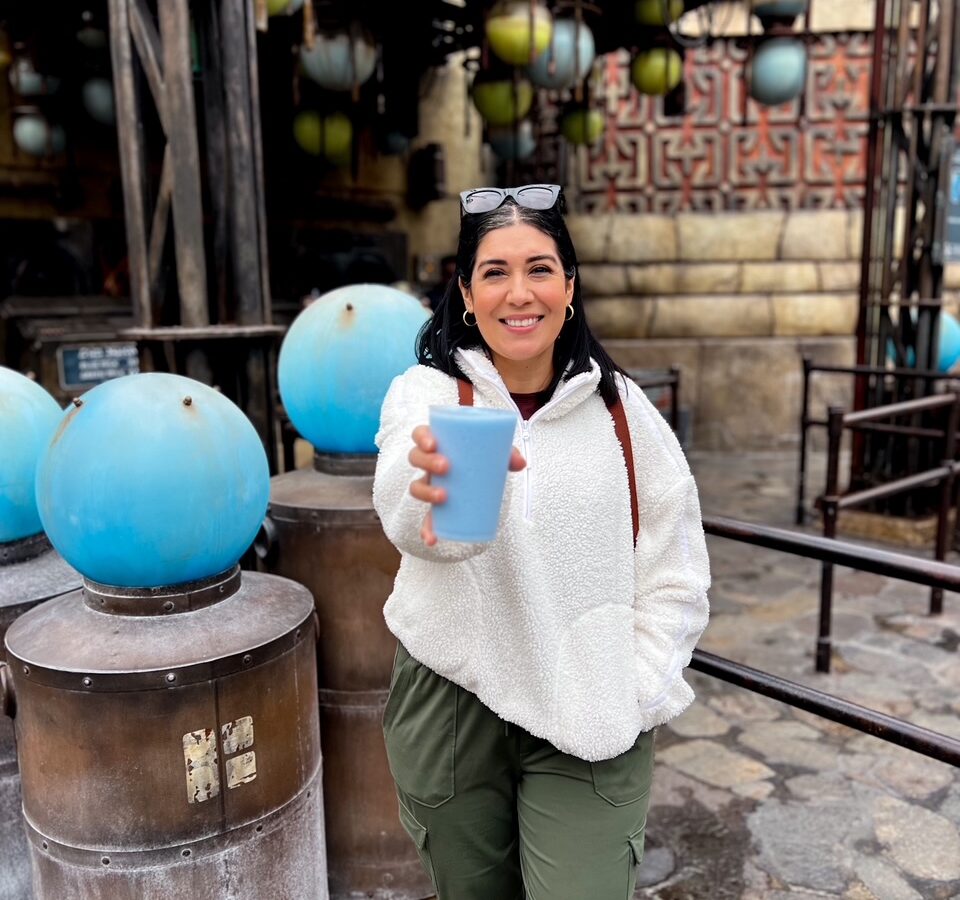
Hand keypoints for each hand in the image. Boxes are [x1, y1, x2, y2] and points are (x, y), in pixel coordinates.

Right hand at [408, 424, 525, 545]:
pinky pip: (426, 518)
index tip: (434, 443)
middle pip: (416, 458)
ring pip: (416, 486)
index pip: (420, 434)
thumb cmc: (483, 459)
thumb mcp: (495, 453)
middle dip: (427, 462)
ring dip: (426, 492)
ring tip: (443, 497)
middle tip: (446, 467)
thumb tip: (521, 463)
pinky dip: (427, 529)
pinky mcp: (435, 506)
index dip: (421, 437)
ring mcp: (430, 484)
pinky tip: (432, 539)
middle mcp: (429, 463)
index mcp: (439, 443)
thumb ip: (508, 455)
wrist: (482, 478)